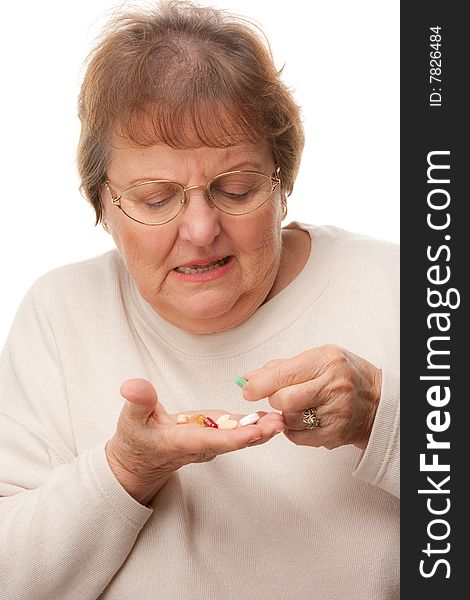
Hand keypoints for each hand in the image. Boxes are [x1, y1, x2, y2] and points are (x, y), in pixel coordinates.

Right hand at [106, 378, 284, 503]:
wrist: (140, 460)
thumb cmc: (135, 440)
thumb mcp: (130, 419)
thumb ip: (137, 401)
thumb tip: (133, 385)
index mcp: (182, 442)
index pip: (211, 441)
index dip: (234, 438)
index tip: (255, 432)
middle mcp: (201, 446)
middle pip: (233, 441)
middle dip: (257, 434)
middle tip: (280, 422)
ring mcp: (209, 442)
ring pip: (238, 437)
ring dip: (260, 429)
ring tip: (282, 417)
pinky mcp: (213, 436)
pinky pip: (235, 432)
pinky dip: (252, 424)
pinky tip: (270, 416)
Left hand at [241, 345, 381, 450]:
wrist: (377, 400)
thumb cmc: (345, 375)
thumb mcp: (317, 358)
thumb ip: (281, 367)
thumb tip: (249, 377)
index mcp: (326, 362)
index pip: (282, 375)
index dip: (258, 385)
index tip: (248, 389)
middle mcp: (333, 387)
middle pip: (283, 400)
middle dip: (274, 400)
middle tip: (279, 396)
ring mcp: (336, 413)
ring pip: (289, 420)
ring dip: (285, 415)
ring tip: (300, 406)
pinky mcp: (335, 434)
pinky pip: (298, 437)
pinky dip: (294, 430)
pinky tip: (306, 419)